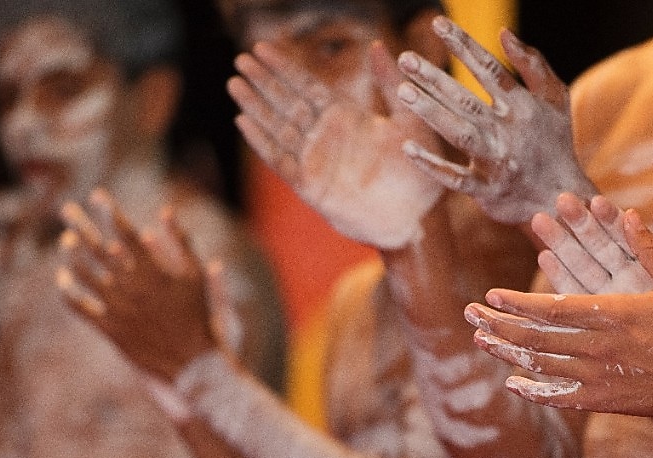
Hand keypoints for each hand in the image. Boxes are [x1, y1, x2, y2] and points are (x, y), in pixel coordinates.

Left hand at [57, 190, 223, 382]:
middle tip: (65, 207)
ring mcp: (119, 309)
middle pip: (98, 248)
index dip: (110, 212)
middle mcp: (133, 288)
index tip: (98, 195)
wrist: (194, 364)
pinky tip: (62, 278)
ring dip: (71, 253)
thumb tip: (165, 210)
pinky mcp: (111, 329)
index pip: (125, 233)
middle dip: (81, 223)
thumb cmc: (199, 317)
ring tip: (65, 238)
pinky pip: (80, 307)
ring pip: (84, 275)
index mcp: (155, 272)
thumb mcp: (197, 276)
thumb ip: (182, 242)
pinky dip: (68, 291)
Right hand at [228, 41, 442, 249]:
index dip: (284, 67)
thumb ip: (391, 84)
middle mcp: (326, 136)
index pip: (308, 86)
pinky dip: (261, 141)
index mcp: (346, 118)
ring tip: (233, 84)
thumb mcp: (410, 120)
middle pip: (287, 102)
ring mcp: (315, 160)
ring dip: (255, 106)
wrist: (416, 217)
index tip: (261, 47)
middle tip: (239, 59)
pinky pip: (279, 159)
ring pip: (277, 127)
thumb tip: (376, 45)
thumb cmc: (418, 171)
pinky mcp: (309, 185)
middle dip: (263, 81)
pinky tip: (243, 122)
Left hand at [395, 17, 595, 224]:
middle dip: (435, 78)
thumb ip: (533, 64)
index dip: (464, 45)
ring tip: (404, 90)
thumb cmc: (553, 142)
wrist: (561, 197)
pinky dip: (432, 165)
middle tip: (406, 59)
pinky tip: (408, 148)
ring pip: (459, 134)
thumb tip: (503, 33)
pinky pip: (455, 178)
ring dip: (431, 112)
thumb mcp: (555, 98)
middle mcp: (508, 132)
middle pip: (466, 100)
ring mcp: (497, 162)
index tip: (438, 24)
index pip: (489, 69)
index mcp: (523, 106)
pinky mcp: (487, 190)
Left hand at [464, 210, 652, 417]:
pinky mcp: (602, 400)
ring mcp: (597, 377)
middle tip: (470, 312)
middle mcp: (598, 347)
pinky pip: (560, 396)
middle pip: (535, 337)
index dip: (518, 301)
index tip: (492, 294)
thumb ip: (652, 249)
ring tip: (480, 338)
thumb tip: (629, 213)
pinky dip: (533, 390)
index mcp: (611, 315)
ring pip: (541, 365)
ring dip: (506, 352)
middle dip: (499, 323)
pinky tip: (512, 383)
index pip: (551, 307)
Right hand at [534, 193, 652, 342]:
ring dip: (563, 246)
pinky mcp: (601, 327)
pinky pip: (576, 301)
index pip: (632, 238)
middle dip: (580, 225)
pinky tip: (545, 259)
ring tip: (541, 221)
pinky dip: (561, 281)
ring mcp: (614, 306)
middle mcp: (633, 285)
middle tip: (562, 200)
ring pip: (583, 270)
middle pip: (601, 248)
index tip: (597, 201)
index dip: (614, 219)